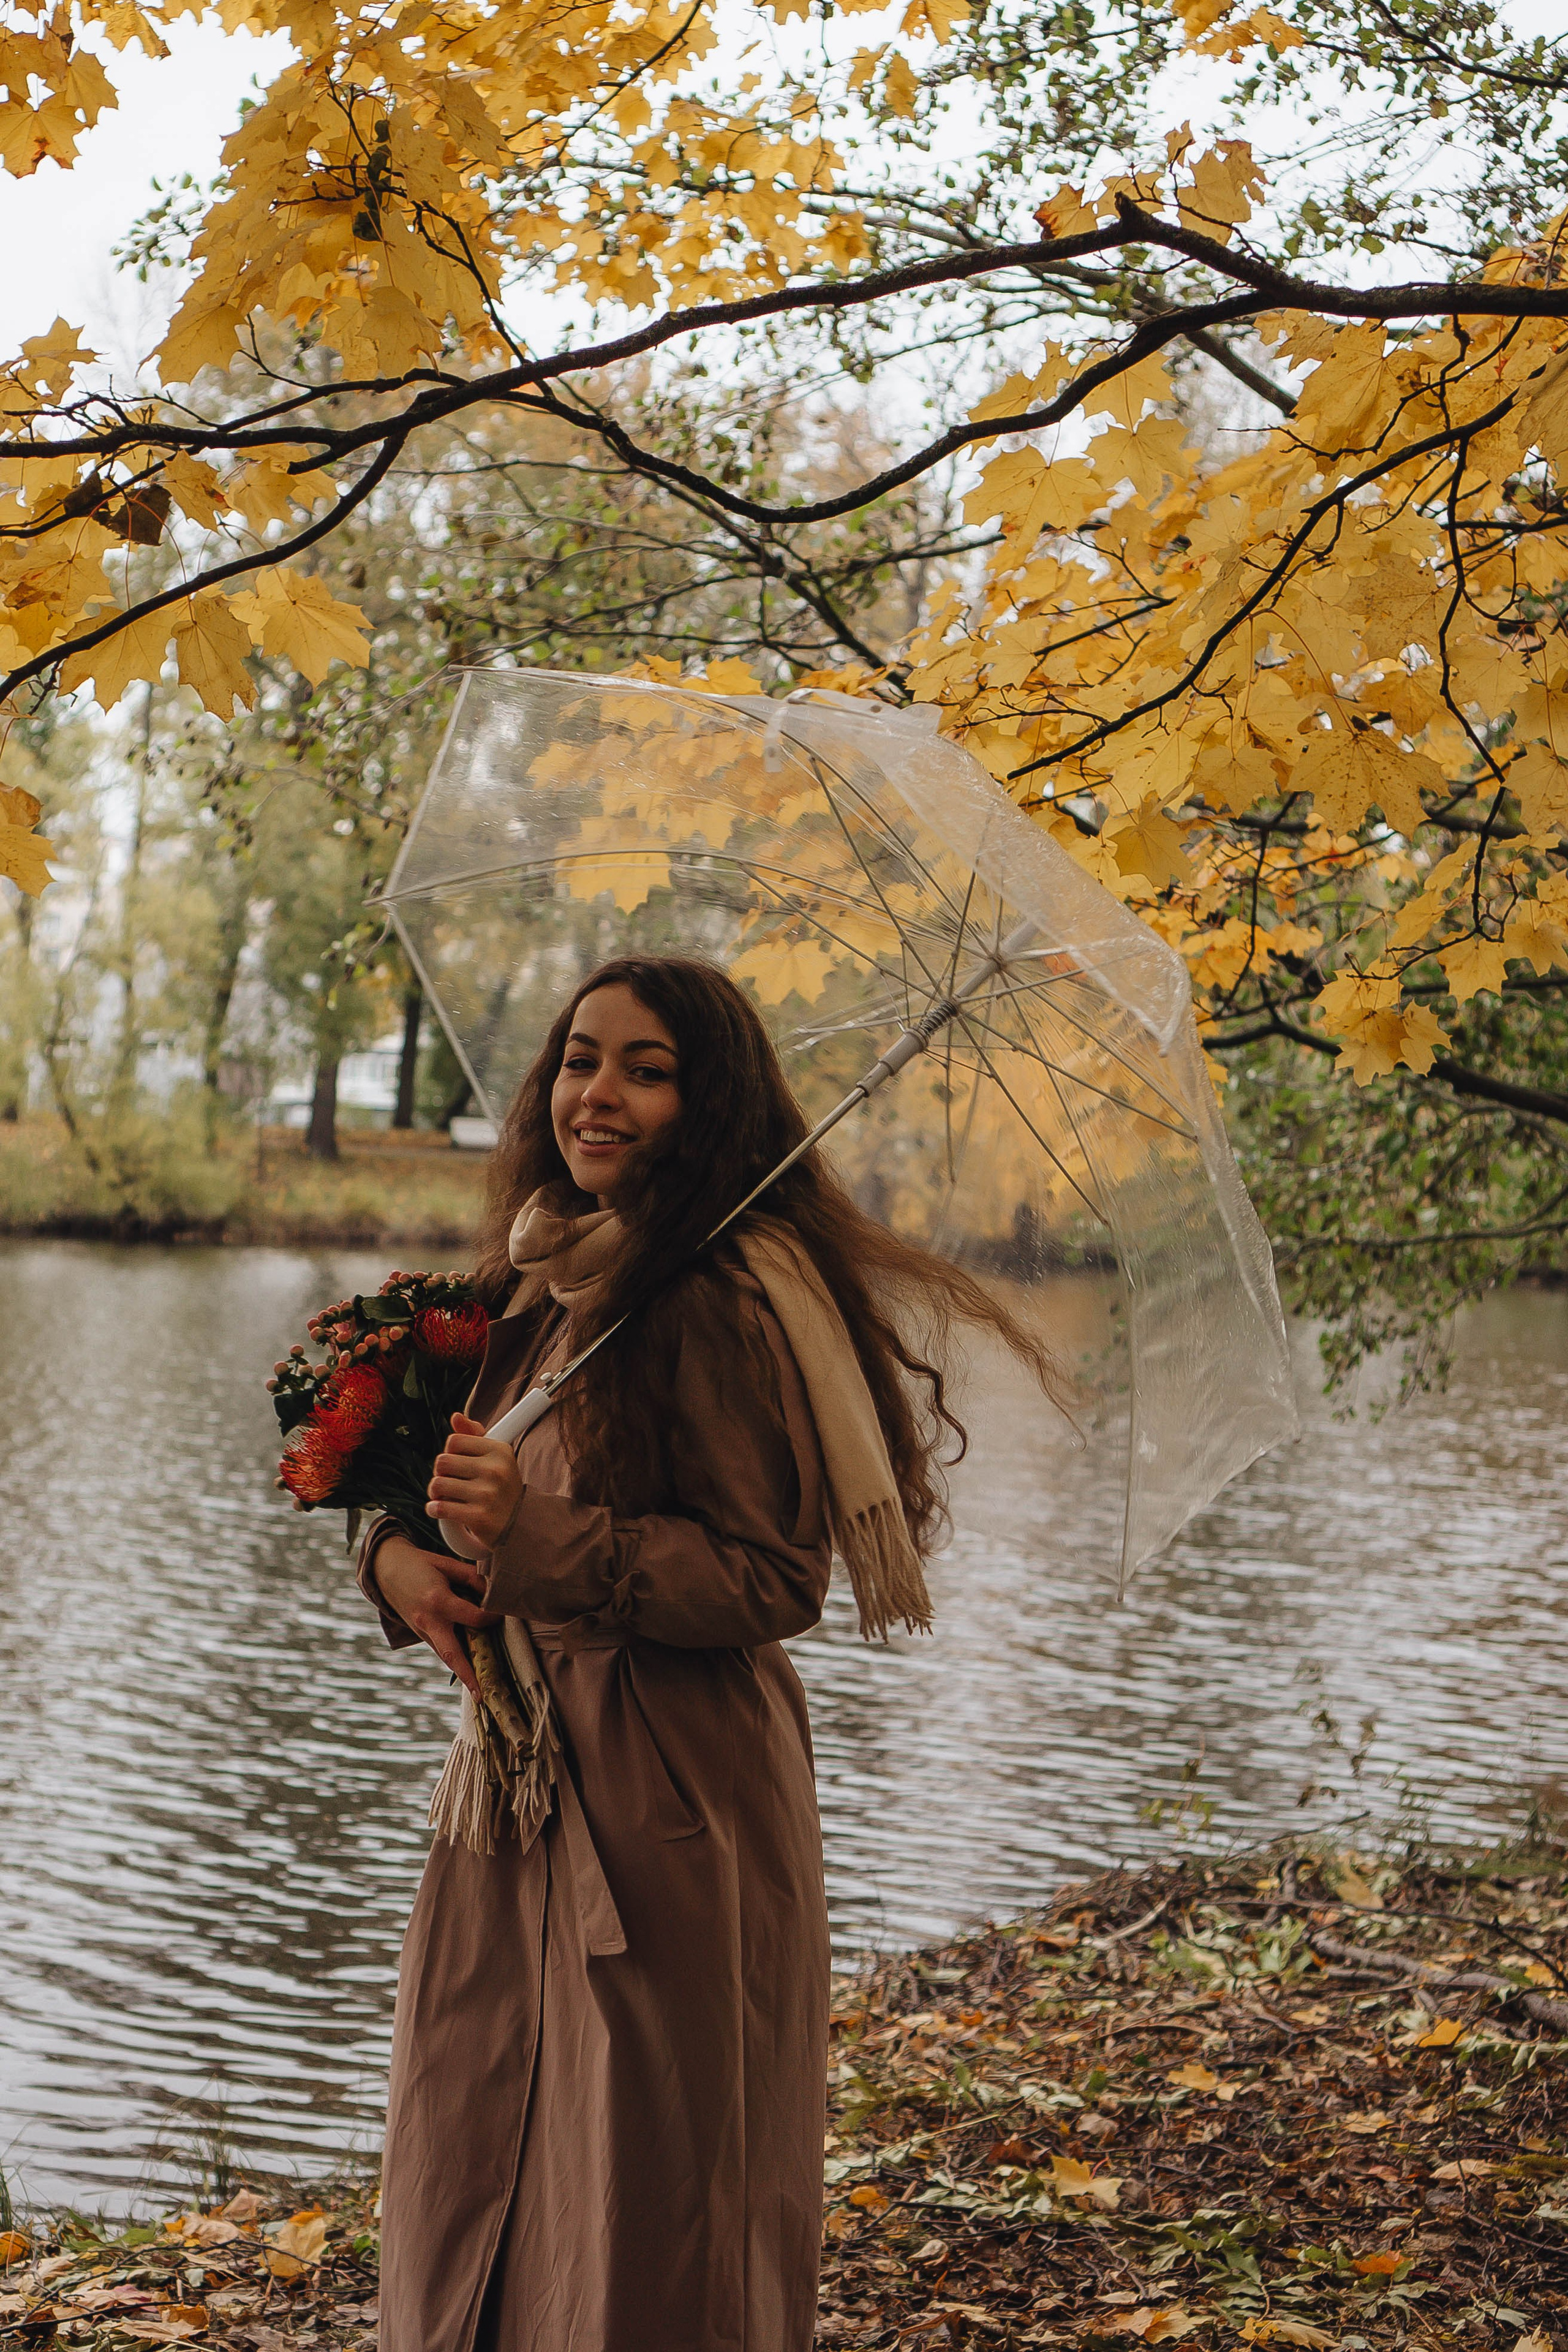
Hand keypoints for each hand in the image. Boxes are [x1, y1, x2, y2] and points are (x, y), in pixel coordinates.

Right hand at [372, 1534, 500, 1696]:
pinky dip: (455, 1658)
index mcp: (437, 1601)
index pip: (473, 1618)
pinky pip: (440, 1649)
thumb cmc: (420, 1564)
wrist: (386, 1570)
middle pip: (452, 1653)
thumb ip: (472, 1578)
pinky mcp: (420, 1634)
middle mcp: (429, 1621)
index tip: (503, 1615)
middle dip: (468, 1675)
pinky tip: (469, 1668)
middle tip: (481, 1695)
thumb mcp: (447, 1564)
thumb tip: (493, 1593)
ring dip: (462, 1672)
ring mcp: (422, 1631)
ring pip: (446, 1656)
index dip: (492, 1618)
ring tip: (480, 1692)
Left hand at [427, 1411, 524, 1552]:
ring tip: (445, 1496)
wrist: (519, 1523)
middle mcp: (495, 1470)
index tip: (457, 1464)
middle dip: (440, 1473)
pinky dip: (434, 1509)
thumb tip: (456, 1417)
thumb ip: (475, 1435)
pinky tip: (439, 1509)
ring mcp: (487, 1494)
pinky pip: (440, 1508)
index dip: (450, 1452)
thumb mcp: (495, 1457)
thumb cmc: (501, 1486)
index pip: (454, 1441)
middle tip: (449, 1481)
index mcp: (499, 1451)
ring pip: (438, 1484)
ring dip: (435, 1493)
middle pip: (442, 1461)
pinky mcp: (478, 1516)